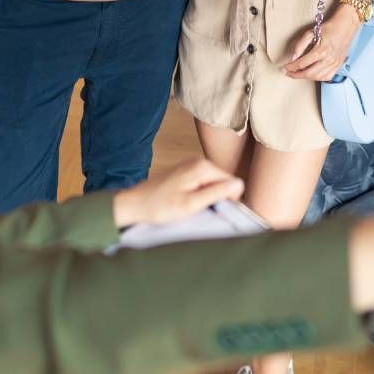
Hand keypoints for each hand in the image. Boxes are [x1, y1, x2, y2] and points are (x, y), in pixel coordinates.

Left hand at [111, 158, 243, 227]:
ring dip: (206, 198)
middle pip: (221, 182)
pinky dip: (197, 195)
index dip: (228, 200)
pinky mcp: (183, 172)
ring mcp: (190, 165)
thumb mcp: (192, 204)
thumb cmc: (160, 206)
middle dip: (216, 198)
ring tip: (191, 208)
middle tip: (200, 211)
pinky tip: (185, 203)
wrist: (134, 204)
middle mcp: (198, 162)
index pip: (231, 182)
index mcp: (202, 167)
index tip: (216, 212)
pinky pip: (201, 183)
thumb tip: (239, 184)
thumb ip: (217, 193)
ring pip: (211, 184)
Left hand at [285, 5, 358, 79]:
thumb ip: (300, 45)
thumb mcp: (311, 32)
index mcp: (321, 51)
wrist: (346, 25)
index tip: (285, 68)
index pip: (302, 64)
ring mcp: (335, 64)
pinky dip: (318, 78)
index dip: (291, 67)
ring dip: (306, 77)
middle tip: (289, 73)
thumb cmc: (330, 27)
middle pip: (309, 73)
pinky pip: (328, 77)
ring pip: (318, 77)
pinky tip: (312, 75)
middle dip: (296, 75)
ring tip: (299, 74)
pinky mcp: (339, 65)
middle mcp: (329, 59)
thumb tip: (293, 58)